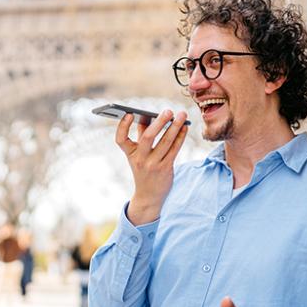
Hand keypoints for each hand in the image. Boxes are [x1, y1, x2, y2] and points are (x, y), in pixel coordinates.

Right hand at [115, 110, 188, 224]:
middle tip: (168, 111)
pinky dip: (180, 137)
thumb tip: (147, 116)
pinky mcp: (166, 168)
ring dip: (175, 126)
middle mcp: (140, 159)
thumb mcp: (138, 155)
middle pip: (148, 137)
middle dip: (159, 122)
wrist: (149, 196)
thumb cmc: (143, 170)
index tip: (128, 114)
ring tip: (182, 115)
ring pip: (166, 142)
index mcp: (130, 154)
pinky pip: (175, 149)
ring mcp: (153, 165)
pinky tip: (185, 128)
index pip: (120, 139)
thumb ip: (142, 136)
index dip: (122, 126)